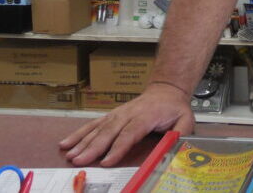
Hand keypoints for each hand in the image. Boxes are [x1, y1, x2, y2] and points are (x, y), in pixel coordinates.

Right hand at [59, 83, 194, 165]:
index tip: (107, 161)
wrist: (166, 90)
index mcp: (147, 115)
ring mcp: (118, 113)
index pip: (131, 132)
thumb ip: (181, 132)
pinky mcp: (111, 115)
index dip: (118, 147)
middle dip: (93, 147)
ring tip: (69, 154)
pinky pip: (93, 124)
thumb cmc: (174, 107)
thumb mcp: (186, 117)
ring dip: (82, 141)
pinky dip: (79, 133)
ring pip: (98, 127)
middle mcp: (129, 113)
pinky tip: (66, 143)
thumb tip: (174, 144)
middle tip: (80, 161)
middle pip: (110, 131)